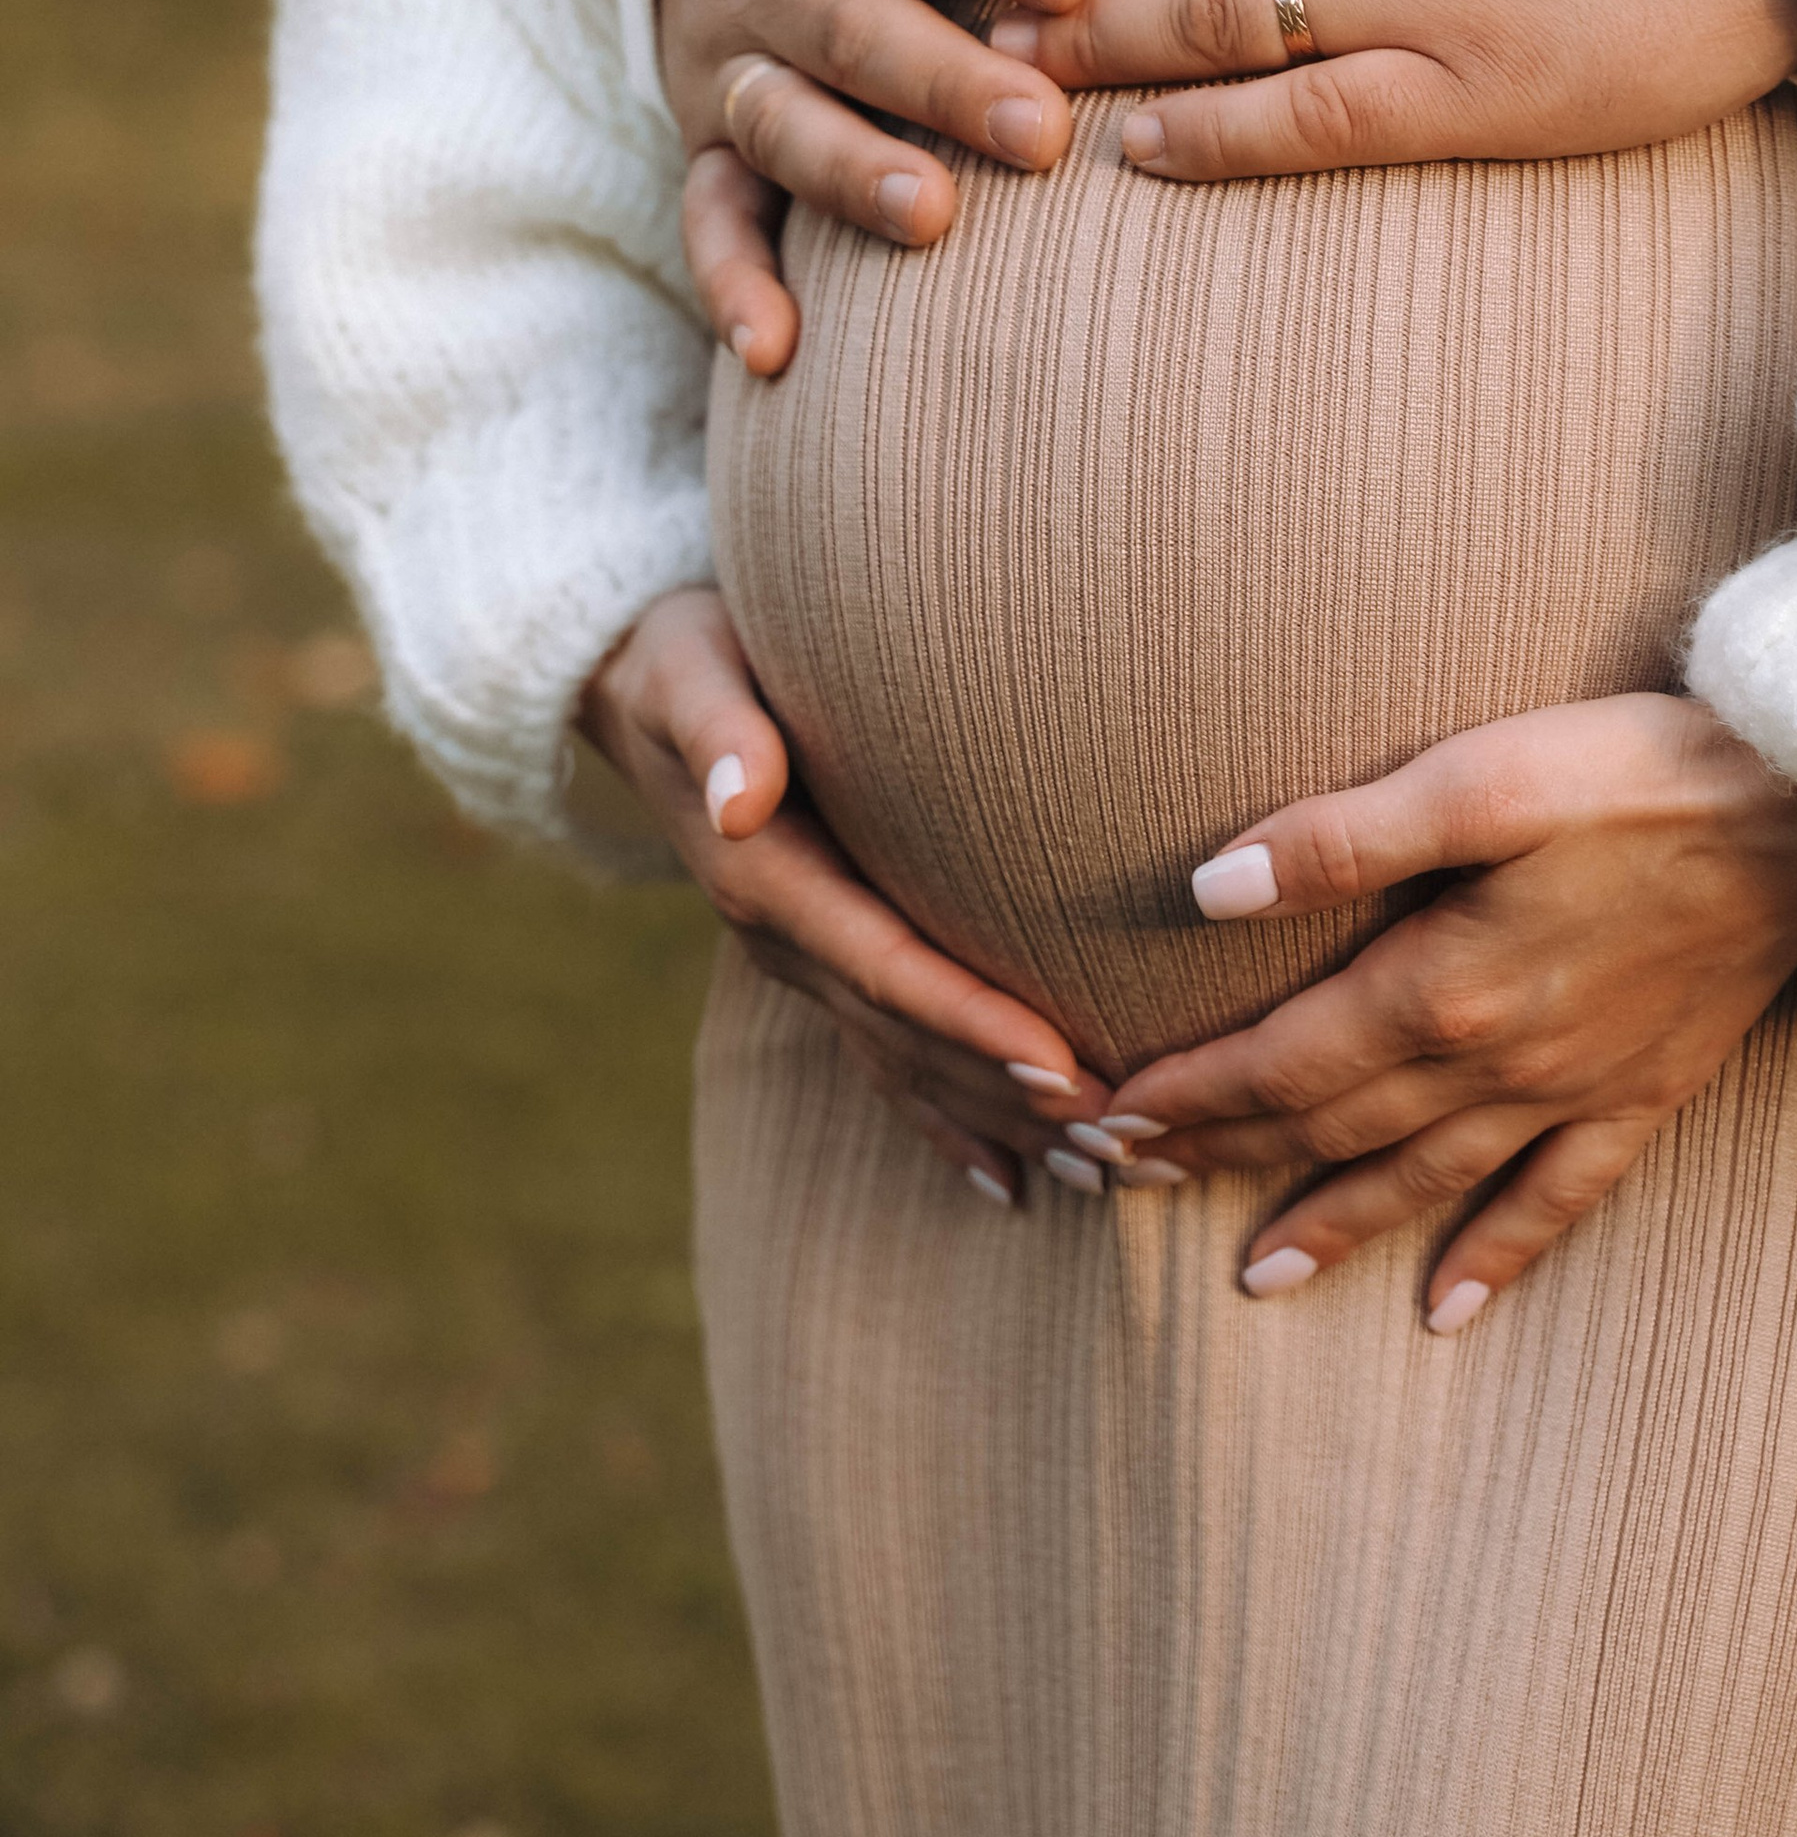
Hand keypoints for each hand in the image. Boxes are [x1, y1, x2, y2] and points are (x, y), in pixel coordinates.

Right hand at [578, 585, 1120, 1201]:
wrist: (632, 684)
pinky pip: (888, 1059)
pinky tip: (1010, 1181)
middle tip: (1124, 1143)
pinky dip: (949, 1123)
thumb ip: (718, 729)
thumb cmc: (685, 656)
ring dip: (1003, 1125)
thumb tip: (740, 796)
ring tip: (1104, 1175)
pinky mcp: (821, 961)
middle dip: (1015, 1098)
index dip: (973, 1023)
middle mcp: (785, 942)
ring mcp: (802, 962)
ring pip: (910, 1067)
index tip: (1061, 1066)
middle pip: (913, 1041)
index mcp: (767, 882)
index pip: (887, 967)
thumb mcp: (689, 673)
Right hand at [659, 0, 1095, 373]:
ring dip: (851, 172)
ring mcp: (723, 58)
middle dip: (943, 79)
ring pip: (781, 121)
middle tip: (1041, 130)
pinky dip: (733, 283)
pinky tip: (774, 350)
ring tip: (931, 216)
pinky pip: (708, 214)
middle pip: (849, 25)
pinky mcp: (701, 136)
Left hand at [1086, 695, 1796, 1326]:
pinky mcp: (1645, 1095)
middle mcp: (1499, 1061)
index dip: (1189, 1093)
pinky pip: (1556, 1202)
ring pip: (1426, 1181)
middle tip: (1134, 1194)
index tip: (1106, 1121)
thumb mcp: (1477, 777)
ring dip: (1336, 1227)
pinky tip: (1448, 1312)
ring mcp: (1574, 1091)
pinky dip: (1497, 1259)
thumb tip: (1206, 889)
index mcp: (1443, 985)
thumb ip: (1339, 840)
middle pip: (1332, 1127)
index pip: (1282, 1060)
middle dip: (1226, 1159)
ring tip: (1257, 1277)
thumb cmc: (1639, 771)